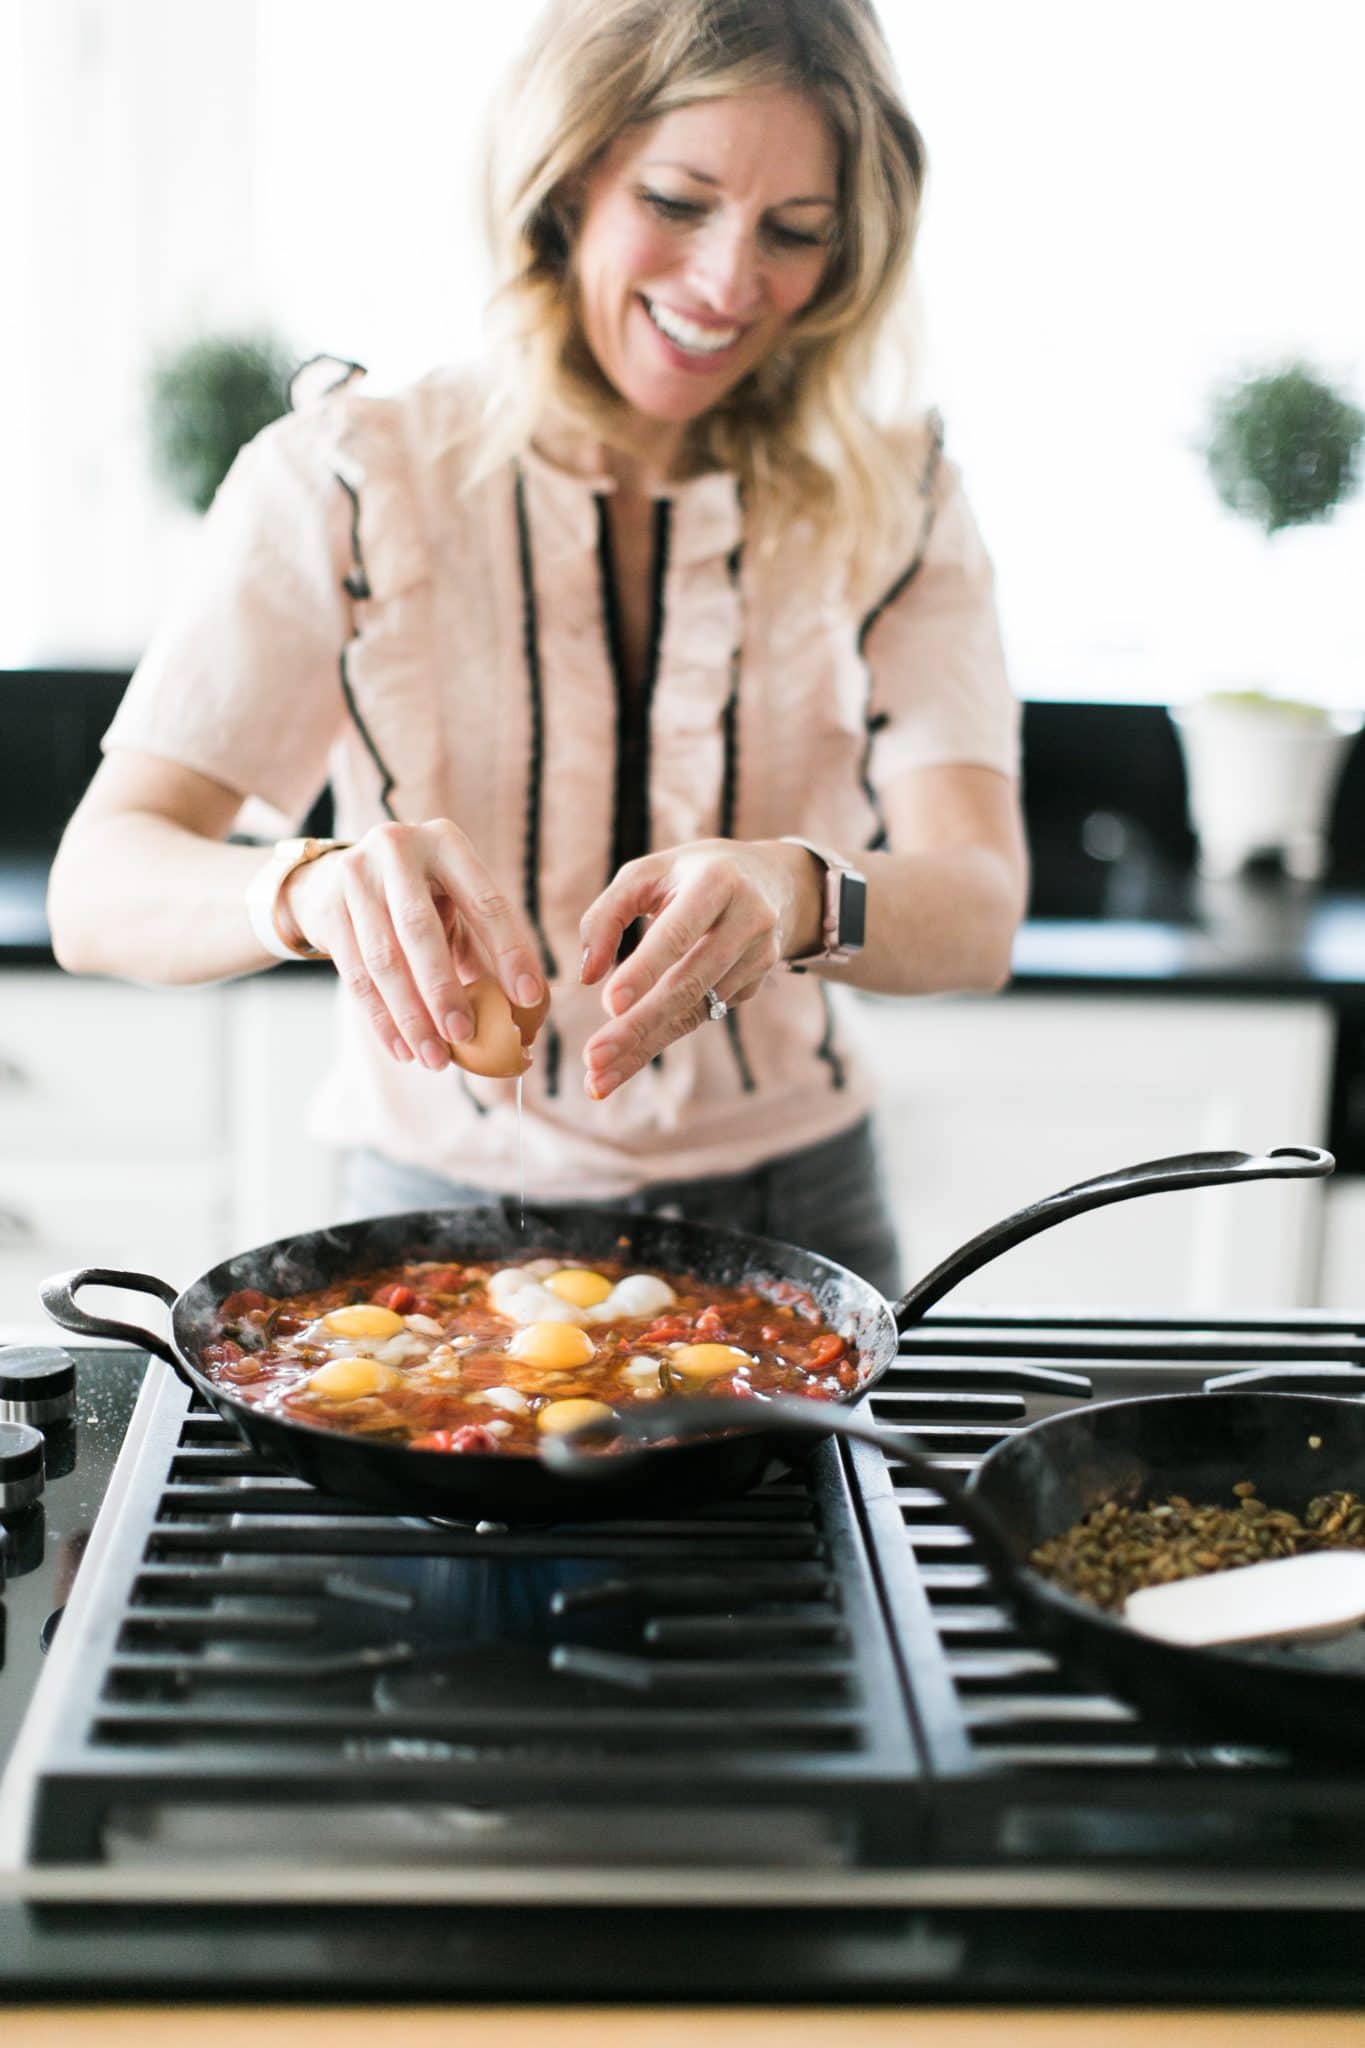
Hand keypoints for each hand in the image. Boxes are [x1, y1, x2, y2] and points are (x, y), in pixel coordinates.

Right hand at [282, 819, 546, 1070]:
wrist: (335, 878)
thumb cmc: (419, 899)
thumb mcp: (453, 904)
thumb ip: (485, 947)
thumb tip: (527, 1013)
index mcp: (446, 843)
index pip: (486, 901)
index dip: (510, 951)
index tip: (530, 999)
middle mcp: (397, 849)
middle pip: (421, 930)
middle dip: (444, 990)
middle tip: (464, 1035)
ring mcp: (355, 876)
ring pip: (384, 959)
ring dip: (411, 1016)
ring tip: (434, 1058)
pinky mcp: (328, 908)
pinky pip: (355, 974)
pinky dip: (381, 1018)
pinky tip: (402, 1049)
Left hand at [578, 839, 819, 1099]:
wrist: (767, 880)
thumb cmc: (688, 875)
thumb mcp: (644, 875)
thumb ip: (605, 916)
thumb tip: (588, 975)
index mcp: (718, 881)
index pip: (678, 932)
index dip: (645, 969)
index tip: (610, 1005)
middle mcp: (748, 919)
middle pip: (689, 982)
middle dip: (638, 1025)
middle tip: (593, 1057)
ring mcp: (759, 956)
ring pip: (695, 1010)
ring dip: (643, 1045)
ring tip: (598, 1076)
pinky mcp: (755, 983)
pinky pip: (701, 1017)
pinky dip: (659, 1040)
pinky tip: (623, 1064)